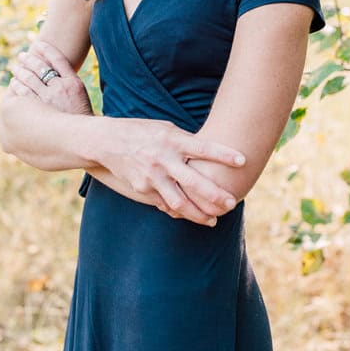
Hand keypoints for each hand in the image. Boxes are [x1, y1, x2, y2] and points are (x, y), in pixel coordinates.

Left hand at [7, 41, 92, 115]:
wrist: (80, 135)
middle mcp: (60, 88)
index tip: (38, 44)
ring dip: (19, 72)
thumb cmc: (80, 113)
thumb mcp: (80, 94)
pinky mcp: (38, 110)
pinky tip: (14, 84)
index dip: (46, 49)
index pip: (57, 58)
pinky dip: (16, 86)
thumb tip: (51, 68)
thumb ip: (67, 80)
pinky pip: (22, 93)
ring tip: (15, 69)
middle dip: (28, 59)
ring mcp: (48, 98)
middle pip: (40, 67)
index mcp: (73, 82)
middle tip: (22, 56)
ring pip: (28, 79)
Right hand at [96, 118, 247, 226]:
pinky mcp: (142, 188)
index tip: (243, 161)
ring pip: (178, 201)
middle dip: (215, 195)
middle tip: (232, 203)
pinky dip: (178, 212)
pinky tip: (192, 217)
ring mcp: (151, 176)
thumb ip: (188, 142)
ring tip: (213, 220)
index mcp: (172, 140)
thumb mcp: (168, 129)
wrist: (106, 141)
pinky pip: (164, 204)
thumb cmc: (145, 132)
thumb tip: (215, 154)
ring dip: (197, 214)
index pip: (203, 148)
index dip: (223, 154)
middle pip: (193, 182)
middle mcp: (163, 159)